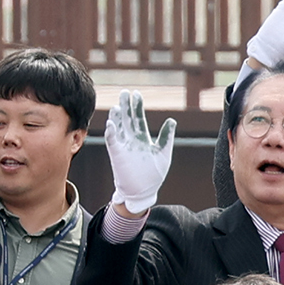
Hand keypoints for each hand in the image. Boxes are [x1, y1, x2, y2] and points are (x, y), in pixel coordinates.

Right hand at [102, 91, 176, 214]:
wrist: (143, 193)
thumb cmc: (154, 176)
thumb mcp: (164, 154)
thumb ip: (167, 137)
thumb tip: (172, 120)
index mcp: (143, 139)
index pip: (139, 118)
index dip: (137, 106)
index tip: (136, 94)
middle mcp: (132, 140)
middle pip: (127, 119)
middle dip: (126, 106)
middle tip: (124, 92)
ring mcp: (123, 147)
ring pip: (119, 127)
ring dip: (117, 117)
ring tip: (118, 105)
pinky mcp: (117, 155)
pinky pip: (113, 141)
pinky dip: (111, 132)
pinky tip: (111, 122)